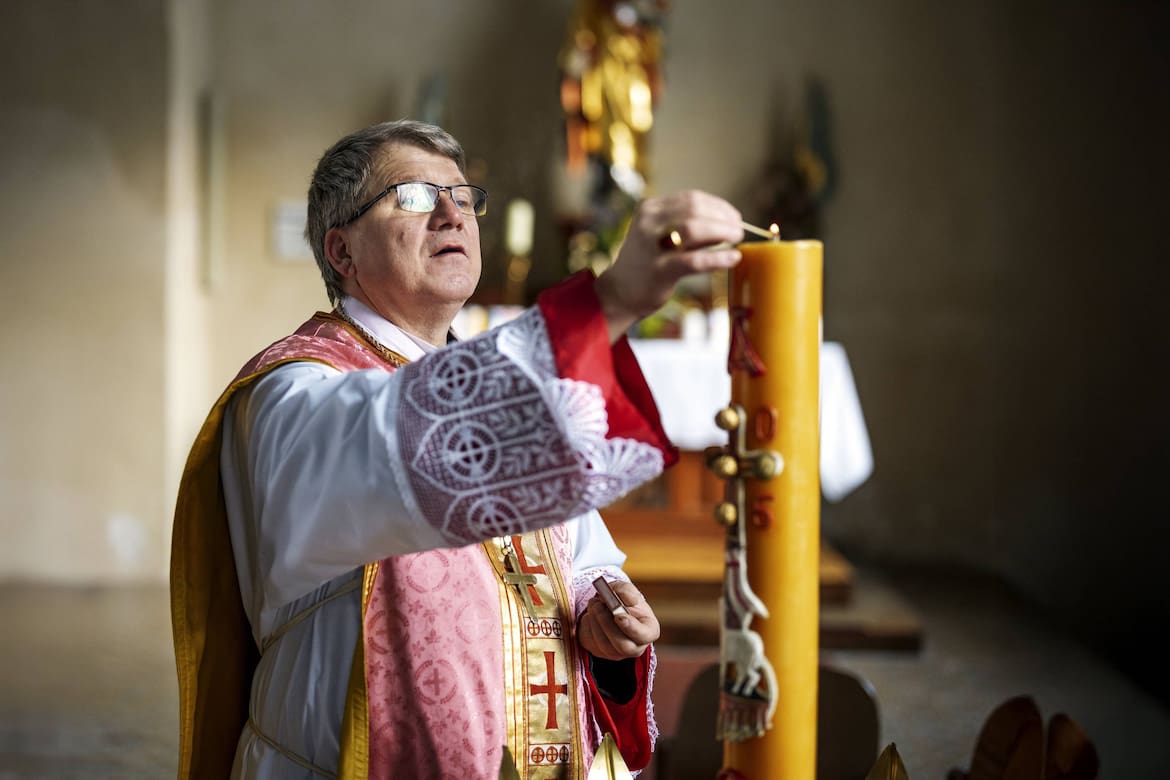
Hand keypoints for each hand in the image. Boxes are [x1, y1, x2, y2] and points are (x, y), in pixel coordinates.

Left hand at [577, 580, 660, 660]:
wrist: (607, 609)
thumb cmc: (622, 601)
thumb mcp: (626, 591)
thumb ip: (627, 591)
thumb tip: (628, 599)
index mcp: (649, 631)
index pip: (645, 636)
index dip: (631, 627)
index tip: (618, 615)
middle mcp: (635, 646)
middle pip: (624, 646)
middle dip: (608, 624)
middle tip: (598, 605)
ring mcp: (617, 653)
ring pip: (604, 644)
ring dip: (595, 621)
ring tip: (594, 604)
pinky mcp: (600, 652)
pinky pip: (591, 643)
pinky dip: (588, 625)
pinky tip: (591, 614)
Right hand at [594, 190, 743, 340]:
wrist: (619, 293)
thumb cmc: (647, 263)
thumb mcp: (661, 236)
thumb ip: (687, 226)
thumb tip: (727, 222)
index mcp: (650, 210)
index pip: (691, 198)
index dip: (718, 205)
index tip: (734, 216)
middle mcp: (648, 223)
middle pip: (695, 210)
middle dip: (723, 218)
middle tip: (739, 230)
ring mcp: (652, 247)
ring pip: (695, 229)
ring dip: (723, 232)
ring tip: (737, 239)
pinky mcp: (659, 271)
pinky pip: (694, 261)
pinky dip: (718, 258)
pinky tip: (733, 258)